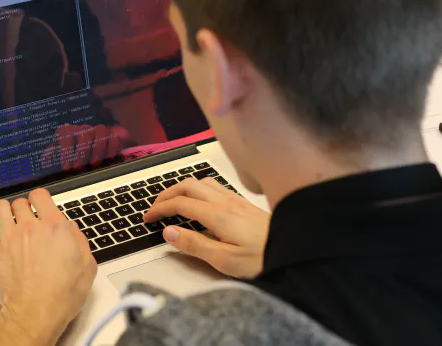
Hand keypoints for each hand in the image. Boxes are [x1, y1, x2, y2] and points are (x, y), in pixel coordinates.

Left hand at [0, 189, 96, 345]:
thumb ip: (79, 242)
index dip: (40, 197)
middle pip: (20, 203)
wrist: (36, 312)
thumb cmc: (60, 295)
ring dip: (3, 209)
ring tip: (4, 213)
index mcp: (55, 227)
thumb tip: (73, 231)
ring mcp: (10, 239)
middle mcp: (30, 228)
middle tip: (24, 214)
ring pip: (0, 209)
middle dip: (23, 206)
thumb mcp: (86, 266)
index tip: (40, 202)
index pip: (41, 196)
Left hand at [41, 124, 128, 169]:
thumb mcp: (61, 151)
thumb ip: (53, 154)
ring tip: (94, 165)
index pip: (66, 134)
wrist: (95, 143)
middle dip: (81, 153)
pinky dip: (112, 147)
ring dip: (97, 149)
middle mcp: (84, 128)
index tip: (66, 168)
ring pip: (100, 132)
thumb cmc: (73, 150)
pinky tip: (110, 159)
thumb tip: (44, 159)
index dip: (66, 151)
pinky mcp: (114, 132)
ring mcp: (99, 129)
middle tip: (79, 169)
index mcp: (69, 130)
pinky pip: (114, 136)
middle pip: (83, 134)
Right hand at [143, 177, 269, 278]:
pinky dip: (197, 188)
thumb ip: (194, 244)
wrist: (294, 250)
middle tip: (155, 207)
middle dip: (166, 193)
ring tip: (173, 201)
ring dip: (182, 188)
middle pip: (187, 185)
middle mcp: (225, 201)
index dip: (160, 208)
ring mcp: (235, 199)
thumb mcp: (224, 260)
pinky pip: (213, 186)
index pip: (179, 203)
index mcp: (217, 214)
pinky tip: (199, 201)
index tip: (148, 217)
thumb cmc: (262, 259)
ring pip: (201, 181)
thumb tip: (168, 232)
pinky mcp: (242, 203)